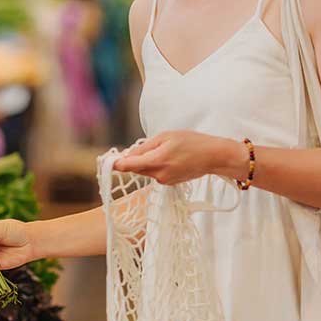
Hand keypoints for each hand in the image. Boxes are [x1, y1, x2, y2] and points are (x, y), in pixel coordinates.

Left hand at [114, 131, 242, 184]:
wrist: (213, 157)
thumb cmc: (192, 142)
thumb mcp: (166, 136)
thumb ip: (144, 147)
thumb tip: (127, 155)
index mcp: (156, 161)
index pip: (128, 166)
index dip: (115, 163)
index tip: (106, 161)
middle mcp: (158, 175)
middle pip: (135, 169)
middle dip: (133, 159)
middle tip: (137, 148)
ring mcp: (164, 181)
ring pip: (145, 171)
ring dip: (146, 162)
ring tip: (162, 149)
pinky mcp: (169, 183)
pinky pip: (155, 173)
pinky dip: (156, 166)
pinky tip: (169, 157)